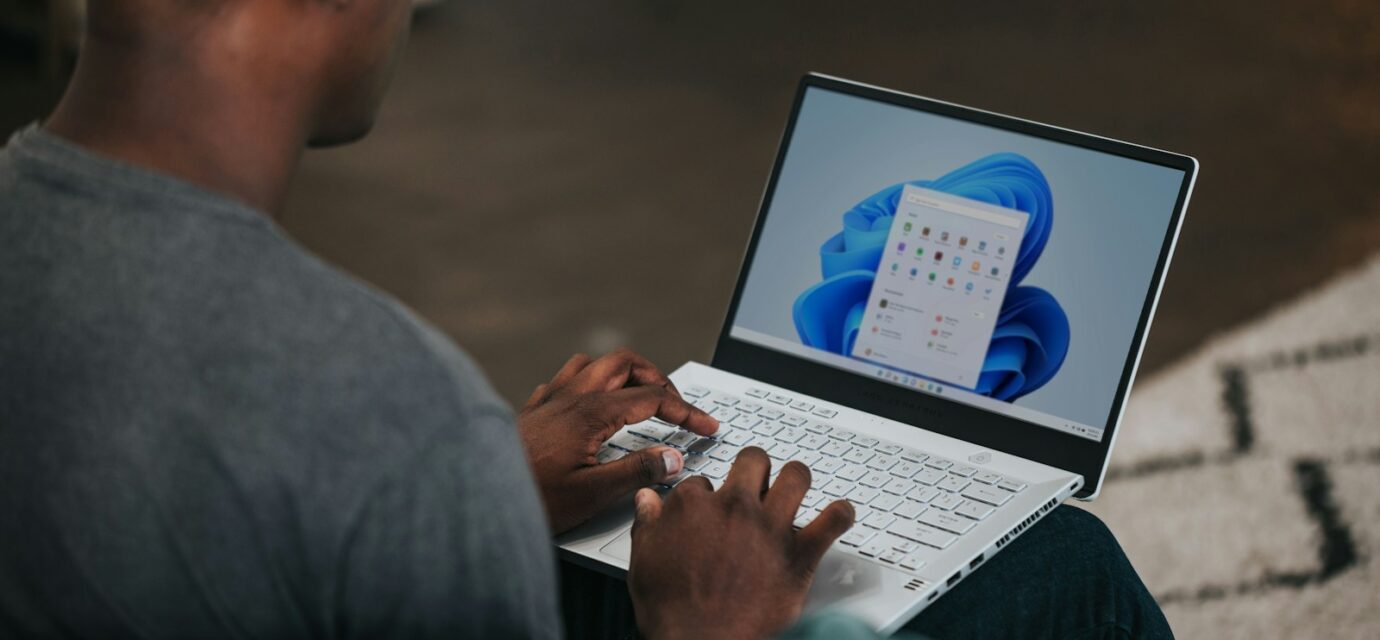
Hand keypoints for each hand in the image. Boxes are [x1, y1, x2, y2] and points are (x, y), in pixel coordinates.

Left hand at [518, 348, 718, 534]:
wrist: (476, 496)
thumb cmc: (529, 498)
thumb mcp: (592, 494)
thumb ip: (637, 472)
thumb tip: (673, 458)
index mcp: (590, 412)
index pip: (653, 398)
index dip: (687, 411)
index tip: (706, 426)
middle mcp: (570, 395)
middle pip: (625, 363)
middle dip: (658, 378)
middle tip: (676, 405)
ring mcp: (549, 399)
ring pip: (593, 363)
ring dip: (623, 373)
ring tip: (639, 396)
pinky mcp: (533, 410)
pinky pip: (565, 379)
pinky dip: (590, 383)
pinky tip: (591, 405)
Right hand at [628, 447, 855, 639]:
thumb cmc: (674, 611)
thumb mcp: (644, 561)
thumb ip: (647, 524)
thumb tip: (647, 500)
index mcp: (694, 506)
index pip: (701, 482)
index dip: (706, 495)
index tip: (708, 508)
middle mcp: (735, 507)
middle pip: (753, 461)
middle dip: (754, 468)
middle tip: (755, 482)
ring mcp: (770, 527)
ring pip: (796, 476)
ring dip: (796, 480)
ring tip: (794, 486)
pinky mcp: (799, 554)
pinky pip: (833, 521)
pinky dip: (840, 515)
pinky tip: (838, 515)